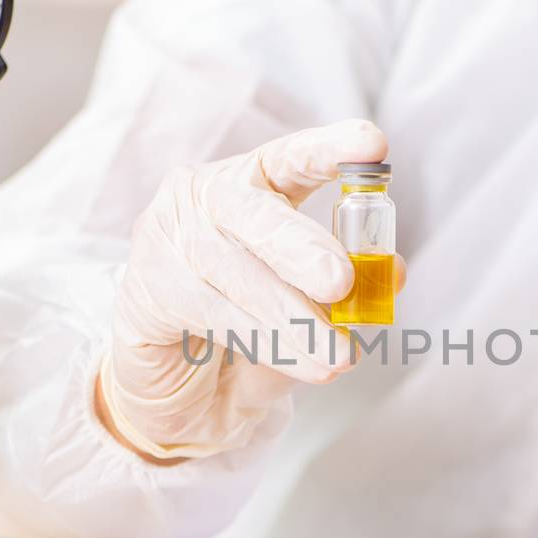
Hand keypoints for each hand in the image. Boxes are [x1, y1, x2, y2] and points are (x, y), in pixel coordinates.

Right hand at [98, 120, 391, 460]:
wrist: (177, 391)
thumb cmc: (249, 332)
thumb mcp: (306, 308)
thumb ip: (344, 289)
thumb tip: (394, 272)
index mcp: (249, 183)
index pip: (289, 157)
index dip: (330, 150)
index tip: (372, 145)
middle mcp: (202, 197)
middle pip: (258, 214)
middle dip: (305, 249)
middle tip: (341, 282)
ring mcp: (165, 237)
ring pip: (238, 274)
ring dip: (293, 320)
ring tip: (337, 358)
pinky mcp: (143, 287)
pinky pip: (209, 311)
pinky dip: (260, 340)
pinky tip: (294, 359)